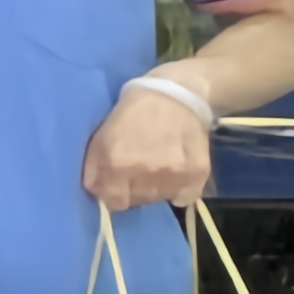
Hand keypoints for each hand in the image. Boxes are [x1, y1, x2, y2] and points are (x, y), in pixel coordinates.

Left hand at [82, 74, 219, 208]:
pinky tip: (176, 170)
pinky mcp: (197, 173)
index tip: (116, 184)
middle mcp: (146, 173)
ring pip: (160, 198)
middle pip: (137, 201)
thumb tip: (96, 191)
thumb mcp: (103, 134)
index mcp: (118, 163)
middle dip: (134, 189)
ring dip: (157, 188)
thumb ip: (96, 166)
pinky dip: (180, 189)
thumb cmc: (134, 110)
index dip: (113, 193)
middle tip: (139, 169)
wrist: (176, 92)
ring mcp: (174, 175)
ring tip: (158, 165)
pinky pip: (185, 197)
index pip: (113, 201)